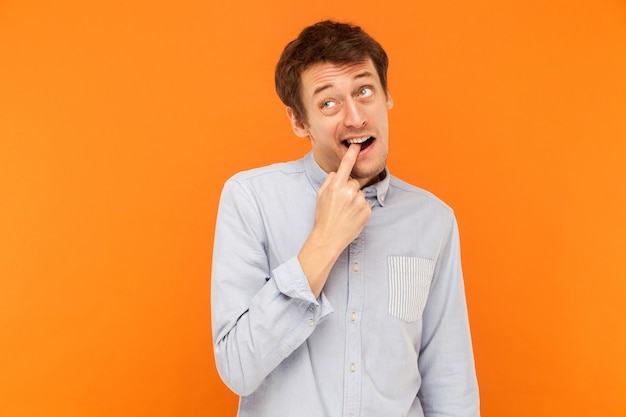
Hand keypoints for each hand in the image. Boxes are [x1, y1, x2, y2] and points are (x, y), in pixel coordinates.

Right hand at [298, 144, 370, 296]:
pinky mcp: (367, 211)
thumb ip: (329, 181)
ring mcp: (359, 201)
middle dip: (349, 189)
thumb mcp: (320, 195)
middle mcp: (349, 191)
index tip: (356, 145)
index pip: (345, 166)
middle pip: (353, 182)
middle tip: (340, 203)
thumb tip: (336, 173)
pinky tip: (351, 217)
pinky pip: (365, 204)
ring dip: (354, 200)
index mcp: (336, 186)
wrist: (329, 238)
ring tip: (345, 212)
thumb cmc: (323, 216)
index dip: (351, 154)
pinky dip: (360, 209)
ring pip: (359, 193)